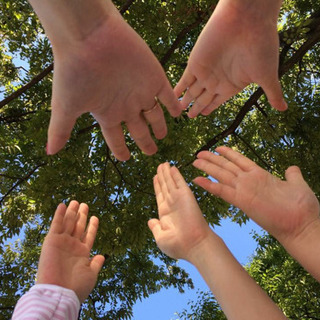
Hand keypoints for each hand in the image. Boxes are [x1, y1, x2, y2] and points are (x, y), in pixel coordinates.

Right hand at [37, 201, 104, 302]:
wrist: (59, 292)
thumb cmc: (76, 286)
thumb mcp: (91, 274)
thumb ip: (96, 264)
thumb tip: (102, 256)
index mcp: (82, 253)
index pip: (88, 236)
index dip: (92, 226)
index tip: (95, 217)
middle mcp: (72, 246)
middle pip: (78, 227)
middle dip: (81, 216)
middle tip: (85, 204)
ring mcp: (62, 242)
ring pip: (68, 223)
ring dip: (72, 212)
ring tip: (76, 201)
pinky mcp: (51, 241)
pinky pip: (56, 224)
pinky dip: (59, 214)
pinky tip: (63, 205)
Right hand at [47, 2, 180, 159]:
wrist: (90, 36)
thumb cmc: (74, 72)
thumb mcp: (66, 107)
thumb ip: (60, 130)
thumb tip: (50, 152)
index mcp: (107, 112)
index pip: (116, 137)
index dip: (121, 149)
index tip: (126, 158)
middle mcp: (125, 104)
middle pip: (139, 129)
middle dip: (145, 142)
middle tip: (152, 152)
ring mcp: (140, 91)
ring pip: (154, 114)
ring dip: (160, 126)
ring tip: (164, 136)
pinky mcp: (154, 77)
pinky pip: (168, 95)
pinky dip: (174, 104)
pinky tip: (179, 113)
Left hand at [148, 163, 210, 260]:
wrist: (194, 245)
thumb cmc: (179, 245)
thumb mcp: (161, 238)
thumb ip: (155, 228)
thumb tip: (150, 221)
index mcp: (165, 214)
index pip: (160, 195)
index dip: (157, 185)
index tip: (155, 177)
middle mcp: (172, 204)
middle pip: (165, 186)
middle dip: (162, 175)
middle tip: (159, 165)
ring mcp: (179, 199)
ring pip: (170, 181)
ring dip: (166, 172)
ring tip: (163, 163)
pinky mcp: (186, 195)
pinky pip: (179, 182)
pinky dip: (175, 174)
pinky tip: (171, 167)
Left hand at [174, 0, 286, 117]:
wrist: (247, 19)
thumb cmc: (260, 46)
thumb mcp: (267, 76)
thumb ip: (272, 93)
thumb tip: (284, 108)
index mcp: (232, 84)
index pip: (217, 101)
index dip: (210, 108)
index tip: (203, 115)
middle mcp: (217, 79)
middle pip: (203, 98)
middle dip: (195, 108)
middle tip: (188, 117)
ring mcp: (205, 72)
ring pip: (191, 91)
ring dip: (184, 101)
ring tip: (177, 111)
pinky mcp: (194, 63)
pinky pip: (183, 80)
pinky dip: (177, 89)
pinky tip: (171, 97)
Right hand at [193, 146, 319, 243]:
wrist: (302, 226)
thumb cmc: (302, 207)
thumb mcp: (297, 185)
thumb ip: (292, 175)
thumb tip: (292, 168)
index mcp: (260, 175)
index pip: (240, 161)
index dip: (229, 153)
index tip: (218, 147)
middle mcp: (249, 182)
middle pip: (227, 167)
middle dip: (212, 159)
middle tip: (199, 154)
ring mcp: (244, 190)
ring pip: (222, 175)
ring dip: (208, 167)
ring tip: (196, 161)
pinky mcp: (242, 201)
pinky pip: (222, 191)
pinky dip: (209, 185)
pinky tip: (198, 180)